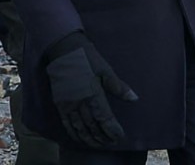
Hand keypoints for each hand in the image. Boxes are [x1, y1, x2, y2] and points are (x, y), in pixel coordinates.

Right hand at [46, 32, 137, 148]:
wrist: (64, 49)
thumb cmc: (88, 58)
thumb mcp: (106, 70)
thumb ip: (118, 87)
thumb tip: (134, 98)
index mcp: (93, 93)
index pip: (104, 118)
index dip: (112, 129)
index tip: (120, 136)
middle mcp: (80, 102)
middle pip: (92, 126)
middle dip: (103, 136)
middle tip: (111, 142)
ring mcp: (68, 104)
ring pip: (80, 128)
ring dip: (90, 138)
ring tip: (99, 144)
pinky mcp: (60, 104)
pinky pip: (67, 124)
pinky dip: (74, 134)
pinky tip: (80, 139)